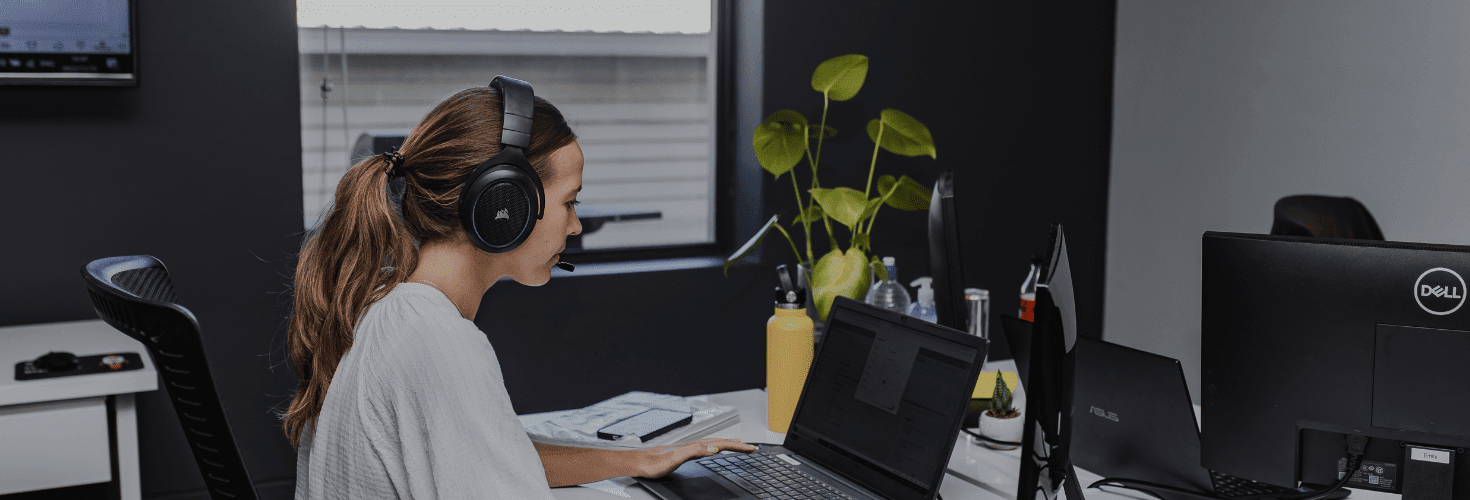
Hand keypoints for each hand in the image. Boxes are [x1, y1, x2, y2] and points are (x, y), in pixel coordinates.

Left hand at [633, 437, 758, 478]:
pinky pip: (707, 448)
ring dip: (729, 445)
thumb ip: (695, 451)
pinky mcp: (684, 453)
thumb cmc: (654, 463)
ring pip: (714, 444)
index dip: (737, 446)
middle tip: (751, 448)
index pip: (721, 444)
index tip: (751, 448)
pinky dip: (717, 448)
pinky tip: (715, 450)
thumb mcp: (676, 459)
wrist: (640, 463)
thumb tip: (714, 448)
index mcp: (695, 445)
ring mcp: (689, 448)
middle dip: (738, 445)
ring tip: (739, 445)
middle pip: (721, 442)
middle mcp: (693, 445)